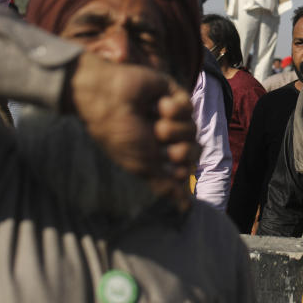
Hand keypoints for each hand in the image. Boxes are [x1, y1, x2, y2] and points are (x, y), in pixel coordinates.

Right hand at [68, 53, 199, 206]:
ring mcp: (170, 117)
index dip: (180, 168)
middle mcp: (166, 138)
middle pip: (194, 151)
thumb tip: (185, 208)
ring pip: (193, 130)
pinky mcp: (173, 94)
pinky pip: (190, 107)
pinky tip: (159, 103)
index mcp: (156, 155)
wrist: (107, 100)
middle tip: (157, 138)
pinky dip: (176, 108)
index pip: (186, 168)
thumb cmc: (119, 134)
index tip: (164, 163)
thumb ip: (165, 185)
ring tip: (153, 119)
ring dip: (173, 128)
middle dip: (179, 149)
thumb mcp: (142, 166)